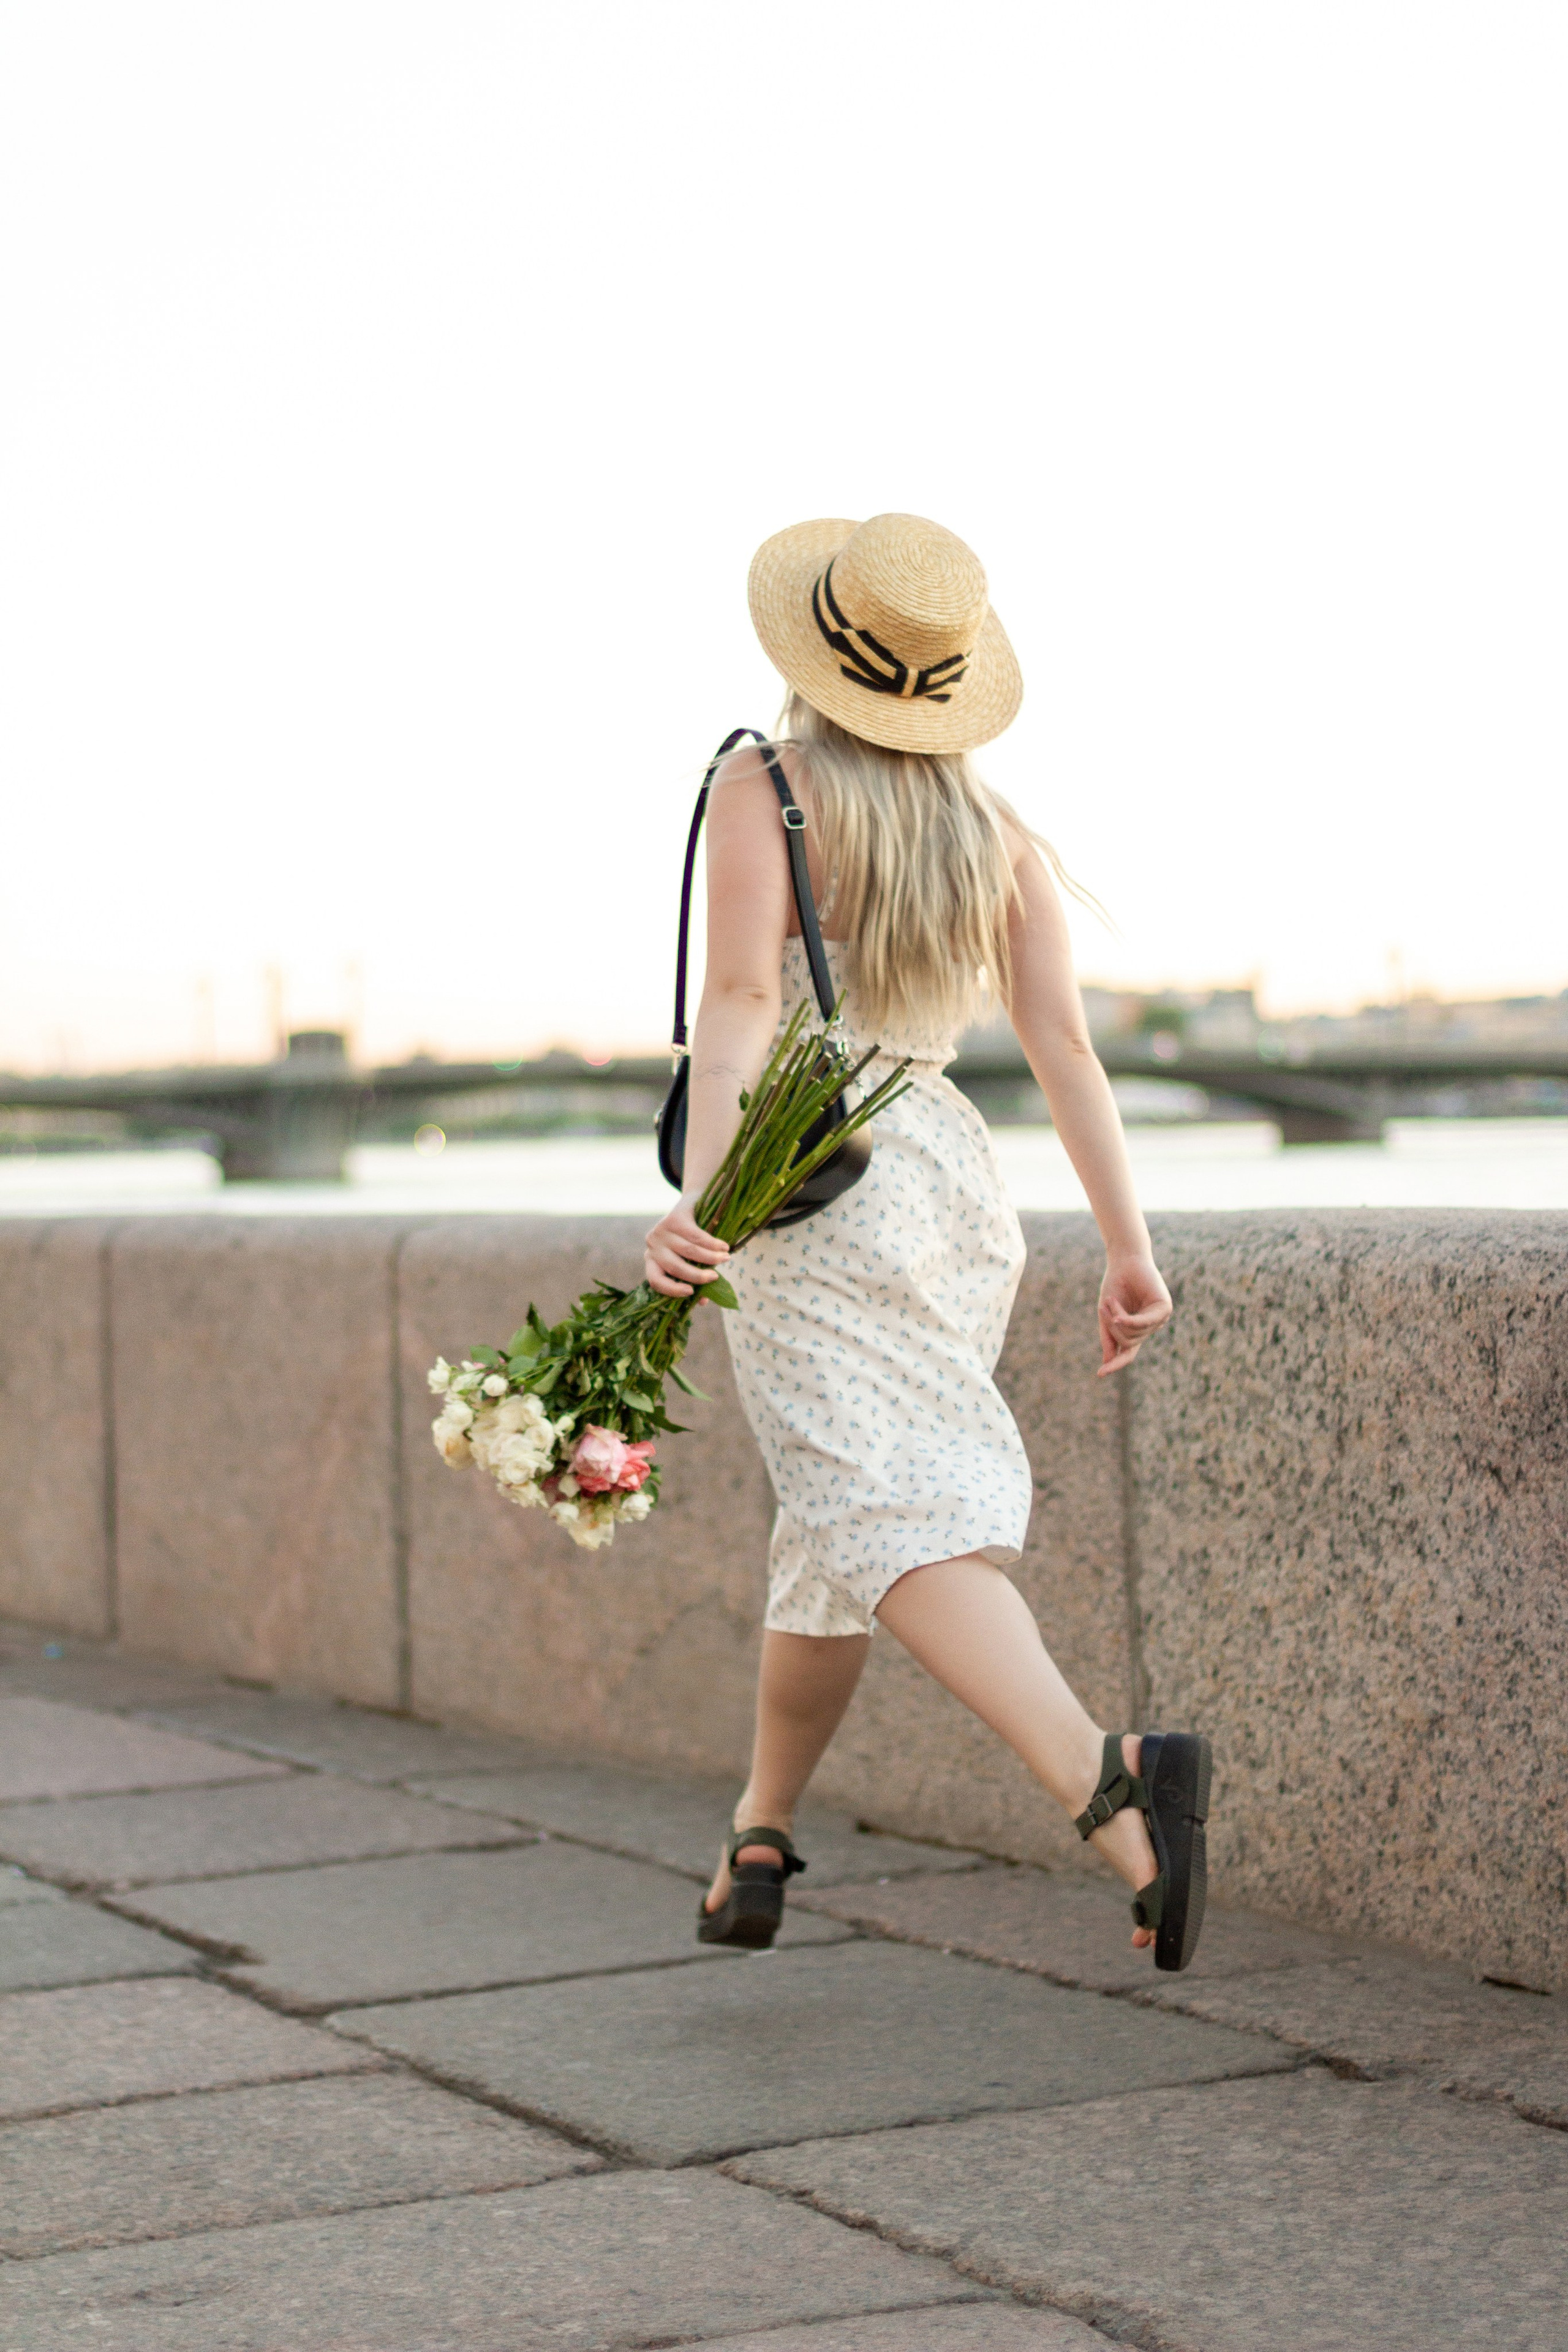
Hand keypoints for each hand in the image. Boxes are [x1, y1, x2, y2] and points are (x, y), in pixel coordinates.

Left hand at [644, 1198, 730, 1298]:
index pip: (656, 1280)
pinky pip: (696, 1236)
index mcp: (652, 1260)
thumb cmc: (691, 1240)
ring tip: (726, 1259)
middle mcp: (652, 1246)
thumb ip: (693, 1280)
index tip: (691, 1292)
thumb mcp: (690, 1260)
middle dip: (697, 1275)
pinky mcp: (674, 1218)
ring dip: (711, 1258)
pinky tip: (724, 1247)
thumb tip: (702, 1302)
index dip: (672, 1290)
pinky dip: (713, 1244)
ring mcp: (661, 1231)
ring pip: (688, 1251)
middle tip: (715, 1277)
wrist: (691, 1204)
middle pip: (674, 1267)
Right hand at [1097, 1252, 1171, 1376]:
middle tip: (1102, 1307)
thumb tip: (1108, 1361)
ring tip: (1108, 1300)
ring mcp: (1159, 1319)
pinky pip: (1143, 1324)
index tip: (1099, 1374)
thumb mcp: (1107, 1314)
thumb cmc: (1116, 1284)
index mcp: (1136, 1329)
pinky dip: (1127, 1320)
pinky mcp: (1165, 1310)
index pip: (1128, 1353)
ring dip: (1116, 1319)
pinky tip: (1116, 1316)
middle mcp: (1150, 1327)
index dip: (1115, 1364)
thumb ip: (1108, 1336)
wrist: (1125, 1260)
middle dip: (1111, 1328)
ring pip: (1133, 1335)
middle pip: (1127, 1342)